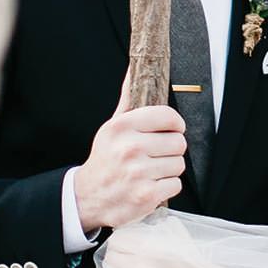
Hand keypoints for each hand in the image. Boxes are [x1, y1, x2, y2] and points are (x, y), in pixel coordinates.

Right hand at [74, 105, 187, 232]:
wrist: (88, 197)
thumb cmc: (105, 160)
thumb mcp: (111, 128)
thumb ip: (127, 100)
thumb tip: (133, 70)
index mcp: (121, 127)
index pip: (168, 116)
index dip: (175, 124)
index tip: (172, 130)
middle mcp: (129, 148)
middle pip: (179, 142)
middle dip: (171, 150)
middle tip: (156, 155)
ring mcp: (138, 173)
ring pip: (179, 164)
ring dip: (169, 169)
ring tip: (151, 171)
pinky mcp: (146, 195)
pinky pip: (176, 184)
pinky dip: (166, 187)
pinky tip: (150, 184)